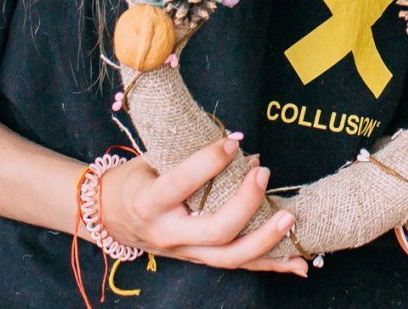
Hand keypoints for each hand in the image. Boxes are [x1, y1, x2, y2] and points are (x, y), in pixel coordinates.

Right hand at [98, 134, 308, 275]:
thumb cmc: (134, 179)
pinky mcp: (197, 259)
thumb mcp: (149, 158)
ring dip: (265, 240)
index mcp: (149, 202)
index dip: (208, 163)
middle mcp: (168, 233)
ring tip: (290, 218)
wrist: (109, 216)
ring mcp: (184, 252)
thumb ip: (187, 150)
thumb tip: (238, 142)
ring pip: (229, 257)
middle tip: (263, 171)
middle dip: (246, 203)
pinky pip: (238, 266)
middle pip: (215, 230)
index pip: (180, 185)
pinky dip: (270, 265)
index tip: (232, 142)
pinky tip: (297, 264)